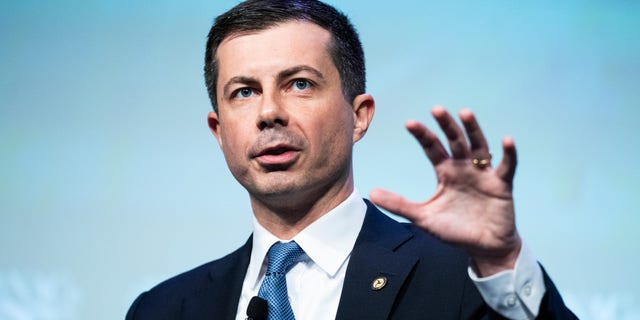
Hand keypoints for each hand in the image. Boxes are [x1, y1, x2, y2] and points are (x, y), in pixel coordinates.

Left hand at [369, 106, 520, 276]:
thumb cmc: (454, 230)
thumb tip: (371, 193)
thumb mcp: (423, 217)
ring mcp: (483, 174)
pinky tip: (506, 141)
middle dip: (446, 126)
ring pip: (479, 147)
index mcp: (445, 172)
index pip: (432, 148)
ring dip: (473, 130)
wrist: (483, 248)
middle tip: (436, 110)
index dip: (422, 135)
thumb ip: (399, 204)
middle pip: (455, 141)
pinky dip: (508, 154)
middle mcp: (463, 168)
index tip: (410, 123)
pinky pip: (506, 167)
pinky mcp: (501, 185)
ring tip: (465, 113)